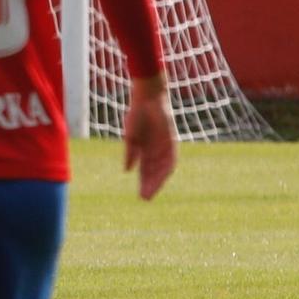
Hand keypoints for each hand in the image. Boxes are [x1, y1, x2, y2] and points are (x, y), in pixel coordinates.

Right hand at [122, 74, 177, 199]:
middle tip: (145, 199)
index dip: (144, 183)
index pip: (146, 171)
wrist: (147, 99)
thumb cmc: (137, 115)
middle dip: (150, 185)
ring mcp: (165, 147)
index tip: (141, 196)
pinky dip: (166, 168)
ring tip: (151, 191)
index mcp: (146, 151)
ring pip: (163, 169)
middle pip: (155, 173)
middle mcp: (157, 151)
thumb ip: (130, 154)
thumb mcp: (131, 137)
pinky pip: (170, 158)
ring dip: (158, 181)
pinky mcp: (171, 141)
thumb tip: (127, 170)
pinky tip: (162, 177)